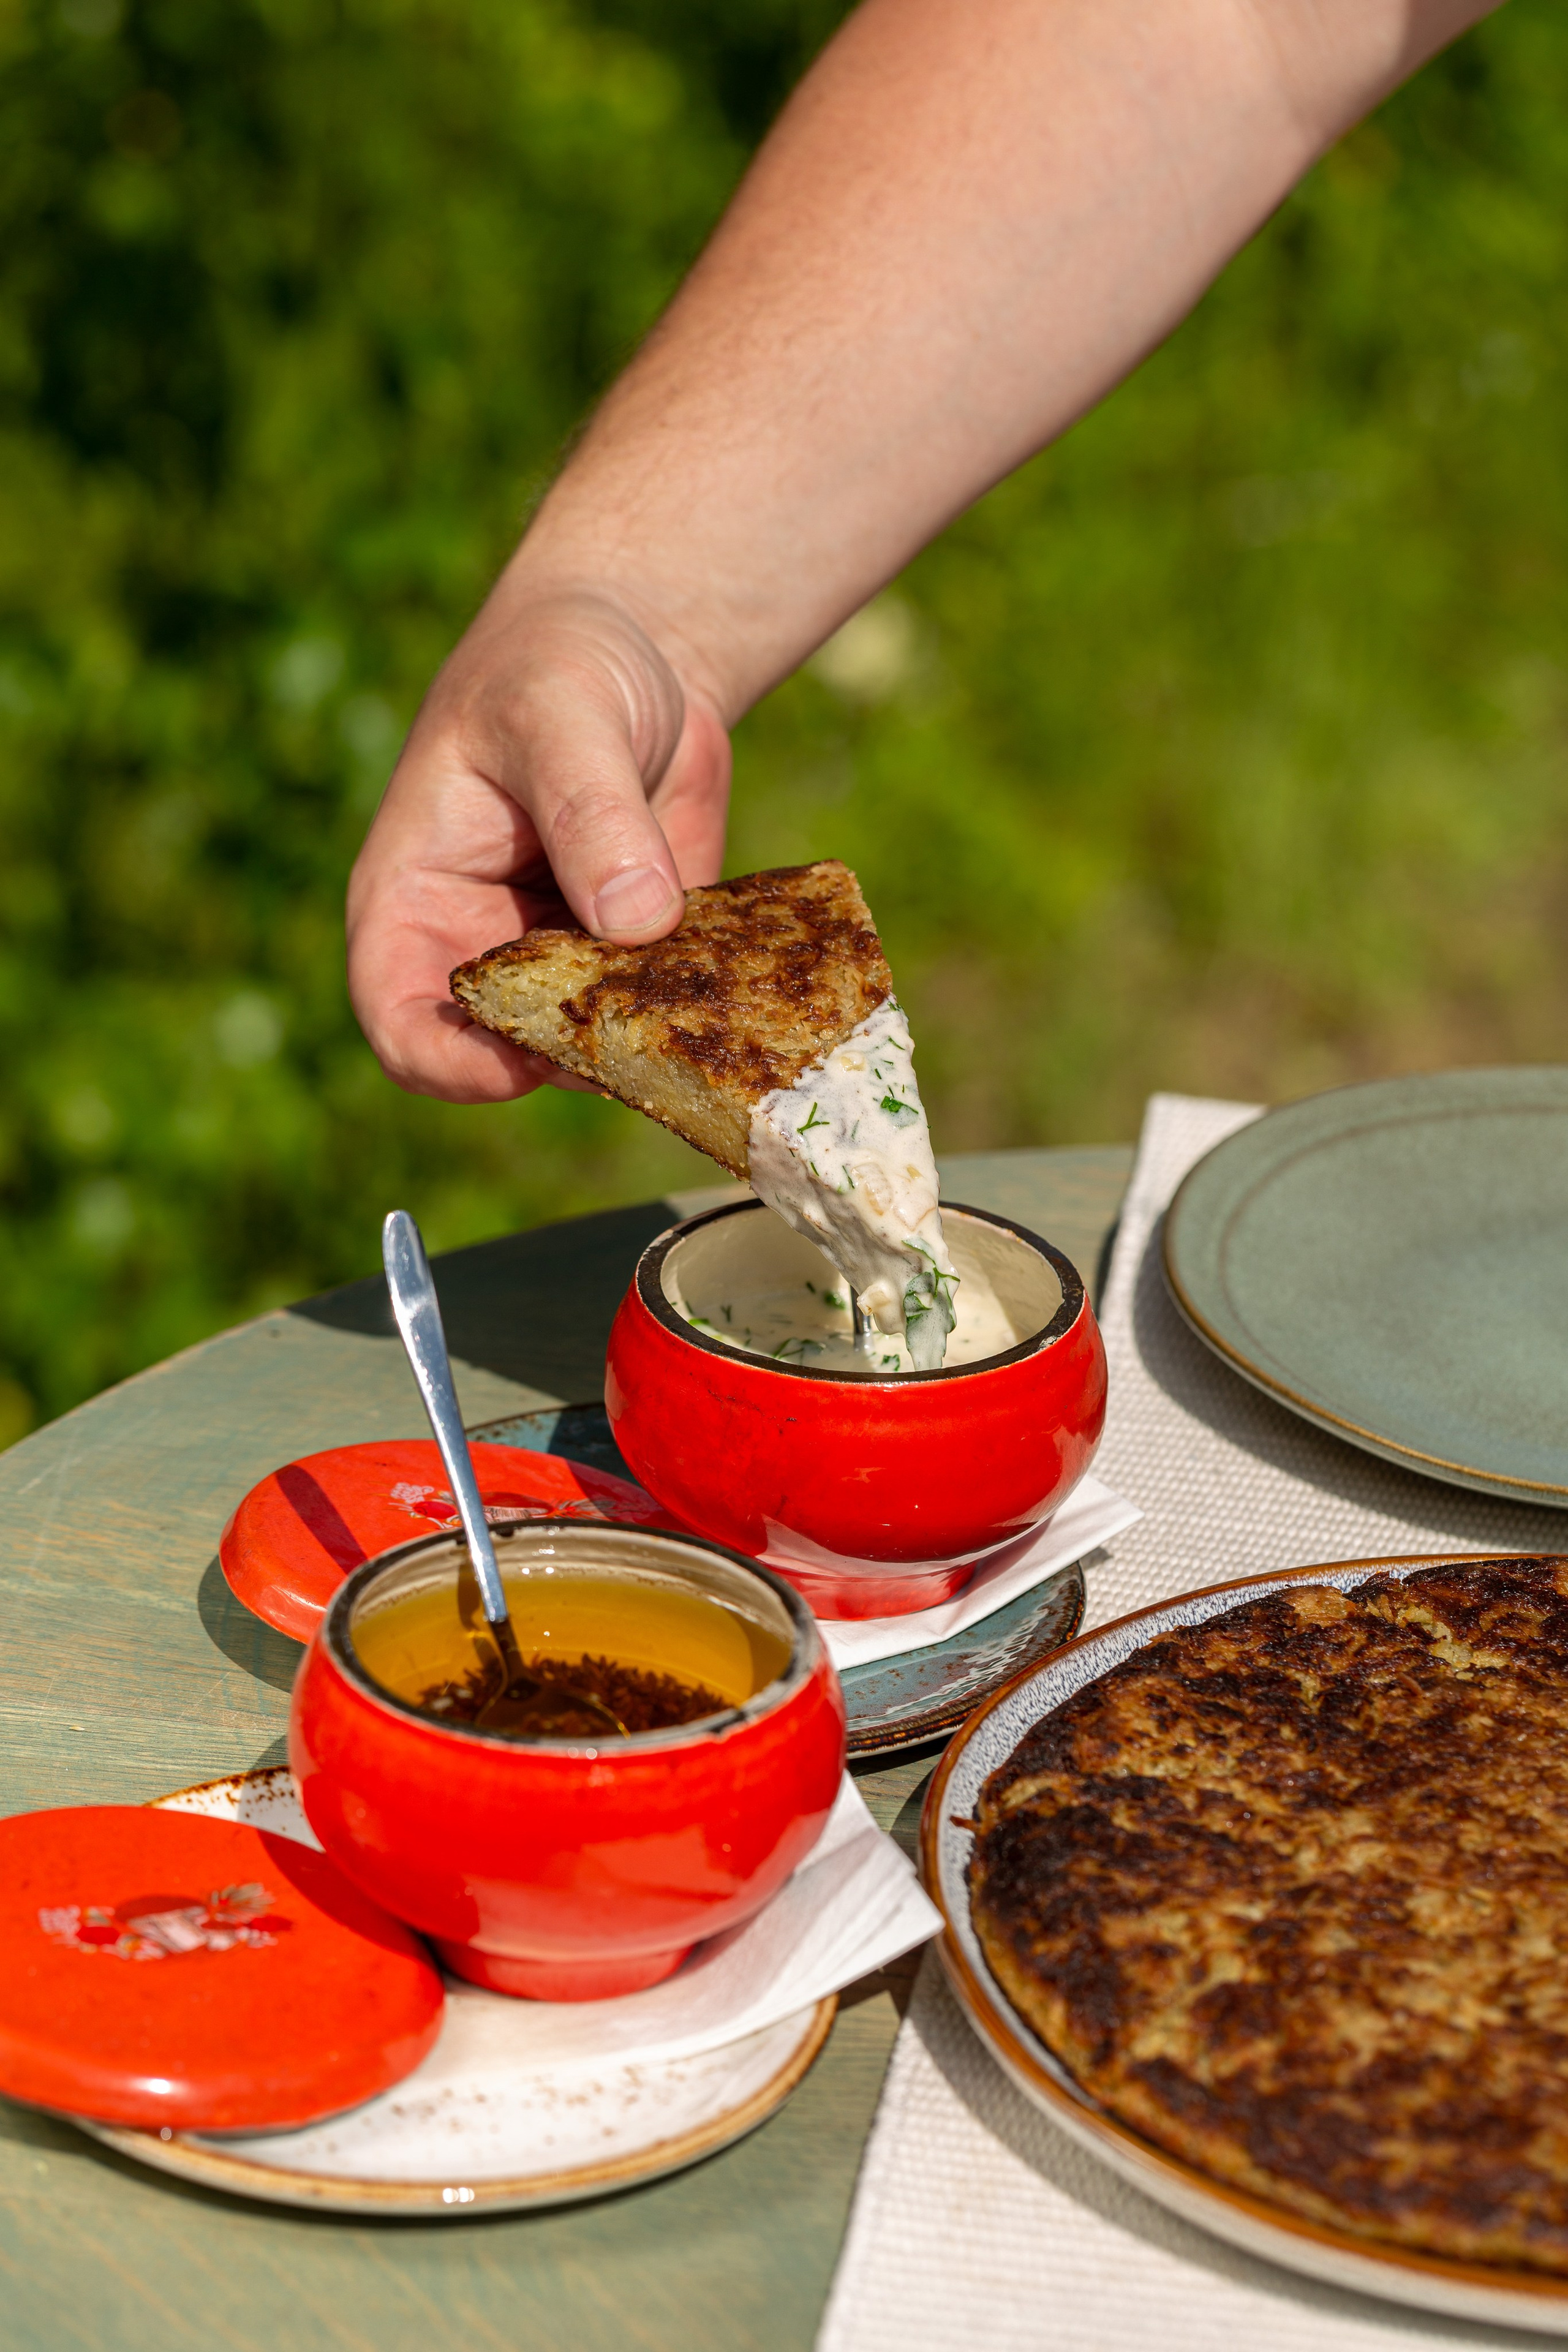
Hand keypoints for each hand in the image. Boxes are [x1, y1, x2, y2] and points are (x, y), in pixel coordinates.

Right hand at [346, 587, 731, 1101]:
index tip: (527, 1059)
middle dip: (579, 1057)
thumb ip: (589, 811)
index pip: (403, 1022)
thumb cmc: (558, 661)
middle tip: (650, 1033)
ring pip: (603, 1044)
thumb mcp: (560, 714)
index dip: (453, 1062)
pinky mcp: (646, 955)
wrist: (642, 647)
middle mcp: (485, 948)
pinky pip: (673, 1006)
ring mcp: (570, 961)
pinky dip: (708, 1006)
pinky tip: (753, 978)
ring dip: (656, 1039)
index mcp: (416, 900)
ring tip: (712, 1005)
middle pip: (511, 1051)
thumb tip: (637, 920)